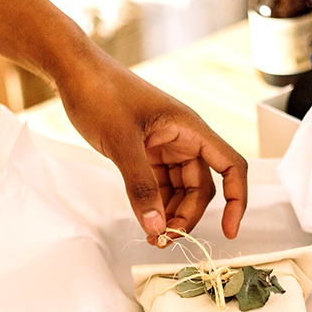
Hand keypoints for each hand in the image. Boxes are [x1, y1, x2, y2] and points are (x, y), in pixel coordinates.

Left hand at [56, 53, 248, 246]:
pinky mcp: (147, 154)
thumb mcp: (121, 143)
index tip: (229, 231)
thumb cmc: (101, 91)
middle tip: (165, 238)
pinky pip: (160, 186)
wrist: (75, 73)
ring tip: (152, 235)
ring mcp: (165, 148)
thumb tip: (156, 225)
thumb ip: (140, 187)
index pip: (231, 166)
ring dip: (170, 215)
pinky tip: (144, 219)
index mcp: (190, 129)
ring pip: (180, 191)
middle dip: (187, 216)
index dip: (237, 200)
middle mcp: (183, 139)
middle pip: (201, 188)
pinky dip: (155, 205)